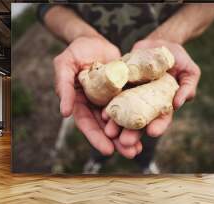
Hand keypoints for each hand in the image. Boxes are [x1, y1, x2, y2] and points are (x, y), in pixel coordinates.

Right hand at [53, 36, 141, 156]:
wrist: (95, 40)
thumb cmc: (76, 51)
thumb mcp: (65, 65)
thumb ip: (63, 86)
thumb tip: (64, 113)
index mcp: (80, 103)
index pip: (87, 124)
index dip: (96, 138)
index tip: (107, 151)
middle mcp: (95, 106)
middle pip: (106, 127)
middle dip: (118, 142)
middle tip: (131, 153)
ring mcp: (111, 100)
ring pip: (121, 120)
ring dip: (130, 134)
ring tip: (140, 147)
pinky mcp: (125, 92)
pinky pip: (133, 105)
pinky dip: (139, 116)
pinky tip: (149, 125)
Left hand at [103, 39, 200, 150]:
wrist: (158, 44)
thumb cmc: (178, 58)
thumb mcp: (189, 71)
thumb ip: (187, 87)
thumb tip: (178, 104)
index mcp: (163, 104)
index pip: (161, 119)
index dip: (158, 126)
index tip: (152, 132)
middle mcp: (146, 104)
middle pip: (139, 121)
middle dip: (132, 133)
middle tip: (125, 142)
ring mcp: (132, 95)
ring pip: (123, 113)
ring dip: (116, 124)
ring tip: (110, 132)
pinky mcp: (120, 86)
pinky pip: (113, 97)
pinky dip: (108, 106)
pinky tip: (103, 114)